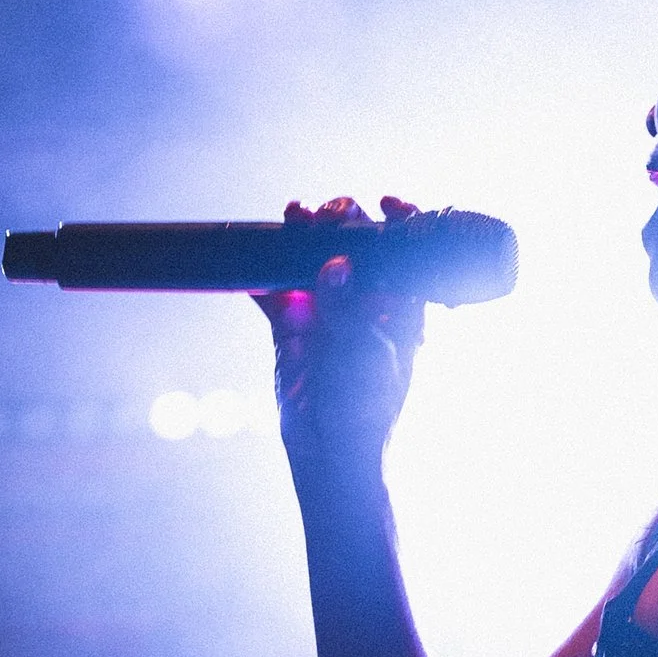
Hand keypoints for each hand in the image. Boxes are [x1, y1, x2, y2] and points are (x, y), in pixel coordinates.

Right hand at [258, 198, 426, 481]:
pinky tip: (251, 264)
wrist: (331, 452)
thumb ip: (349, 309)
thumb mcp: (364, 355)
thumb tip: (337, 263)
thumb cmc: (368, 408)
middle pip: (353, 243)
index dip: (401, 221)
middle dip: (340, 220)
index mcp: (401, 305)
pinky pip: (273, 290)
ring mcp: (325, 310)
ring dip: (299, 235)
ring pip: (310, 258)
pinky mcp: (290, 326)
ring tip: (293, 217)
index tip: (388, 204)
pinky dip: (260, 274)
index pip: (406, 251)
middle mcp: (364, 301)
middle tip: (325, 214)